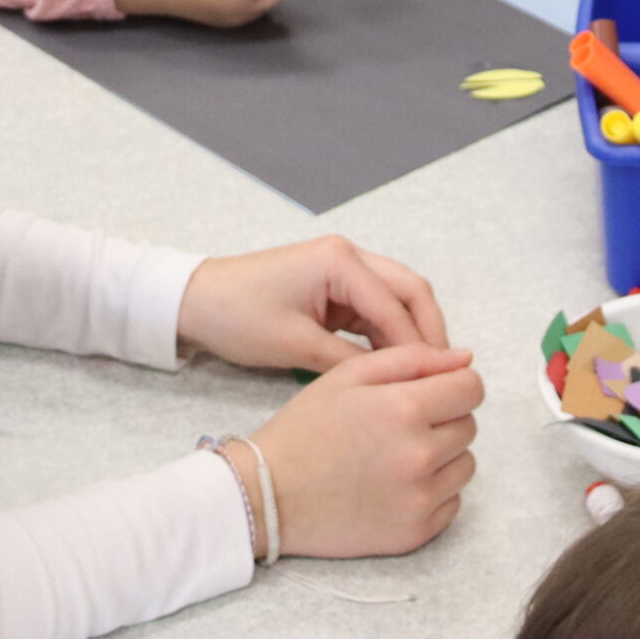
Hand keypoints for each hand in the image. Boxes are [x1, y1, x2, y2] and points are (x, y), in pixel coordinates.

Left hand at [179, 235, 445, 369]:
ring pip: (395, 301)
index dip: (421, 346)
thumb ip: (353, 361)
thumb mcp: (297, 346)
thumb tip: (400, 380)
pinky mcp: (333, 289)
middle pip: (409, 291)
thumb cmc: (239, 316)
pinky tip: (395, 370)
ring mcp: (342, 271)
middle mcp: (348, 257)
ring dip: (410, 336)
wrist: (195, 303)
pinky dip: (387, 337)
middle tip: (445, 377)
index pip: (398, 304)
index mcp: (340, 260)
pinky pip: (373, 311)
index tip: (439, 383)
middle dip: (428, 333)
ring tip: (425, 379)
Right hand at [248, 342, 481, 557]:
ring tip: (396, 454)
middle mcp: (421, 455)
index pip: (472, 388)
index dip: (454, 383)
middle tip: (400, 423)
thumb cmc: (307, 428)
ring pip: (465, 465)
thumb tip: (465, 358)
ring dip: (443, 456)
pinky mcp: (417, 532)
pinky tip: (395, 484)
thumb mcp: (348, 376)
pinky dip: (433, 491)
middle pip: (469, 426)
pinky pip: (452, 503)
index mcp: (405, 408)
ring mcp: (421, 499)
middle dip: (444, 418)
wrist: (270, 494)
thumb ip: (410, 359)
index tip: (432, 389)